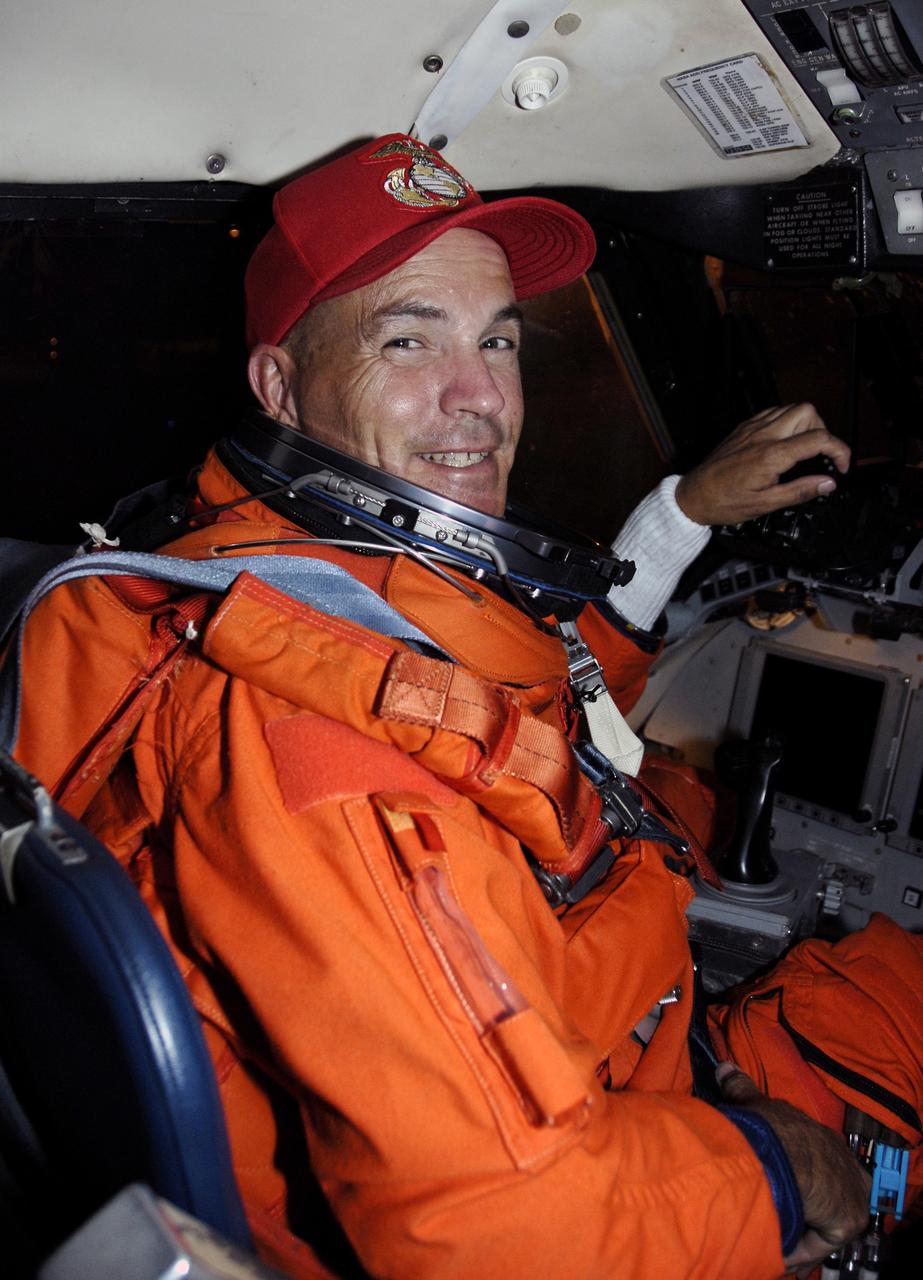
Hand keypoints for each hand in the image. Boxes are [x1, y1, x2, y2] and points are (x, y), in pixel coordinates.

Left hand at [675, 404, 850, 525]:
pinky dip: (786, 422)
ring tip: (803, 449)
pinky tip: (784, 442)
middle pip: (808, 411)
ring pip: (791, 408)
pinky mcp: (744, 428)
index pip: (818, 439)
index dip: (839, 451)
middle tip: (820, 454)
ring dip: (805, 424)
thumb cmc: (723, 502)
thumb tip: (828, 483)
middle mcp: (763, 435)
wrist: (693, 496)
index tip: (841, 466)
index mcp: (771, 455)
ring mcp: (752, 428)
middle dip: (822, 430)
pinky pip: (773, 413)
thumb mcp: (766, 504)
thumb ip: (800, 491)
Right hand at [718, 1064, 870, 1277]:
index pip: (822, 1157)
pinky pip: (822, 1238)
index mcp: (825, 1139)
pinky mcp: (848, 1218)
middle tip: (778, 1209)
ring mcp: (850, 1192)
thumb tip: (724, 1065)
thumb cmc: (768, 1129)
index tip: (784, 1180)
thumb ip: (741, 1087)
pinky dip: (800, 1244)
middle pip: (830, 1189)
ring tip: (775, 1229)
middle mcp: (844, 1163)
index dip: (804, 1171)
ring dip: (801, 1224)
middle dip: (806, 1201)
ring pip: (825, 1216)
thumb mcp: (753, 1104)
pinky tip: (780, 1242)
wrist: (782, 1152)